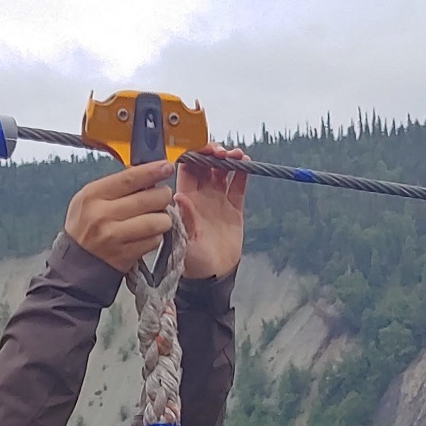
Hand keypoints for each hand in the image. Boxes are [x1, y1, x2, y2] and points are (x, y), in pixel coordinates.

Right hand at [65, 161, 175, 274]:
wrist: (75, 262)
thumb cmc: (86, 225)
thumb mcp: (91, 198)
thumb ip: (117, 186)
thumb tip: (149, 176)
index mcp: (93, 195)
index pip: (129, 178)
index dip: (152, 171)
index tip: (166, 167)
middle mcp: (102, 215)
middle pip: (148, 199)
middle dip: (163, 196)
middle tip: (162, 196)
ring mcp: (114, 237)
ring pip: (156, 222)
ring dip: (163, 219)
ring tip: (158, 217)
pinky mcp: (125, 255)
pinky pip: (153, 241)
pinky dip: (156, 236)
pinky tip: (148, 235)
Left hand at [177, 147, 248, 279]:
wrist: (214, 276)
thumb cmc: (193, 262)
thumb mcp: (185, 242)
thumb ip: (184, 218)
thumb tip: (179, 196)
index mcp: (186, 200)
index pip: (187, 169)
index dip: (194, 155)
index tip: (203, 149)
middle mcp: (201, 196)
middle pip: (206, 165)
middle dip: (213, 153)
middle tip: (222, 151)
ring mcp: (218, 200)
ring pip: (223, 172)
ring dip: (229, 159)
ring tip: (237, 154)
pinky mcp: (234, 208)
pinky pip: (238, 185)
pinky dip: (242, 173)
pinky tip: (246, 164)